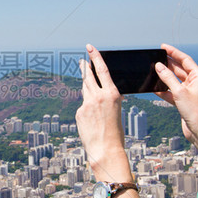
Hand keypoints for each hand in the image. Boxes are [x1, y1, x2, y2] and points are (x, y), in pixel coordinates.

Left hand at [75, 44, 132, 182]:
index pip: (102, 70)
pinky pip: (83, 106)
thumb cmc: (115, 132)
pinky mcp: (79, 112)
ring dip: (85, 84)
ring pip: (85, 90)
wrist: (105, 149)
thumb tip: (104, 92)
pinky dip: (86, 109)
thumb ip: (109, 99)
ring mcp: (87, 104)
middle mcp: (98, 96)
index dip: (95, 57)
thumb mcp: (117, 110)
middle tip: (82, 59)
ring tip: (84, 78)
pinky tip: (91, 119)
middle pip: (89, 76)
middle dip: (85, 67)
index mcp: (112, 94)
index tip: (90, 48)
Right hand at [155, 44, 197, 160]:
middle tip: (155, 57)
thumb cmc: (195, 111)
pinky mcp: (184, 102)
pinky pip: (172, 92)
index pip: (185, 60)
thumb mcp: (179, 92)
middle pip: (179, 69)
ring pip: (174, 80)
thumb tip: (158, 66)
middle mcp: (195, 83)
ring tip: (153, 70)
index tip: (163, 47)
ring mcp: (189, 92)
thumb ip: (168, 78)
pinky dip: (163, 90)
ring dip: (164, 77)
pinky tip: (153, 88)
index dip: (174, 52)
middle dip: (168, 64)